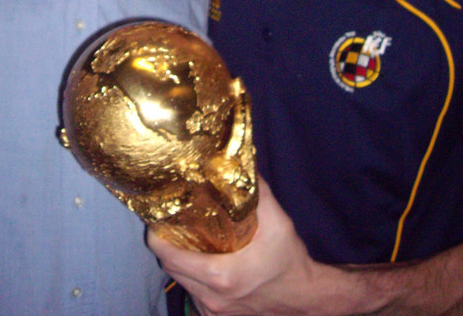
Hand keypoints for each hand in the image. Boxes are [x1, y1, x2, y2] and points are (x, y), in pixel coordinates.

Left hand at [148, 177, 345, 315]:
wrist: (305, 297)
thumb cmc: (289, 260)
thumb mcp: (277, 221)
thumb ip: (256, 191)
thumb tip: (238, 161)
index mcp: (220, 275)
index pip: (169, 257)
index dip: (158, 237)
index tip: (157, 220)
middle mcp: (211, 297)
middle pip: (170, 268)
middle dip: (166, 246)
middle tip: (172, 223)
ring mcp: (213, 311)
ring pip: (180, 282)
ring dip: (179, 261)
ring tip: (186, 238)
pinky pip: (192, 294)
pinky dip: (191, 277)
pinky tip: (202, 260)